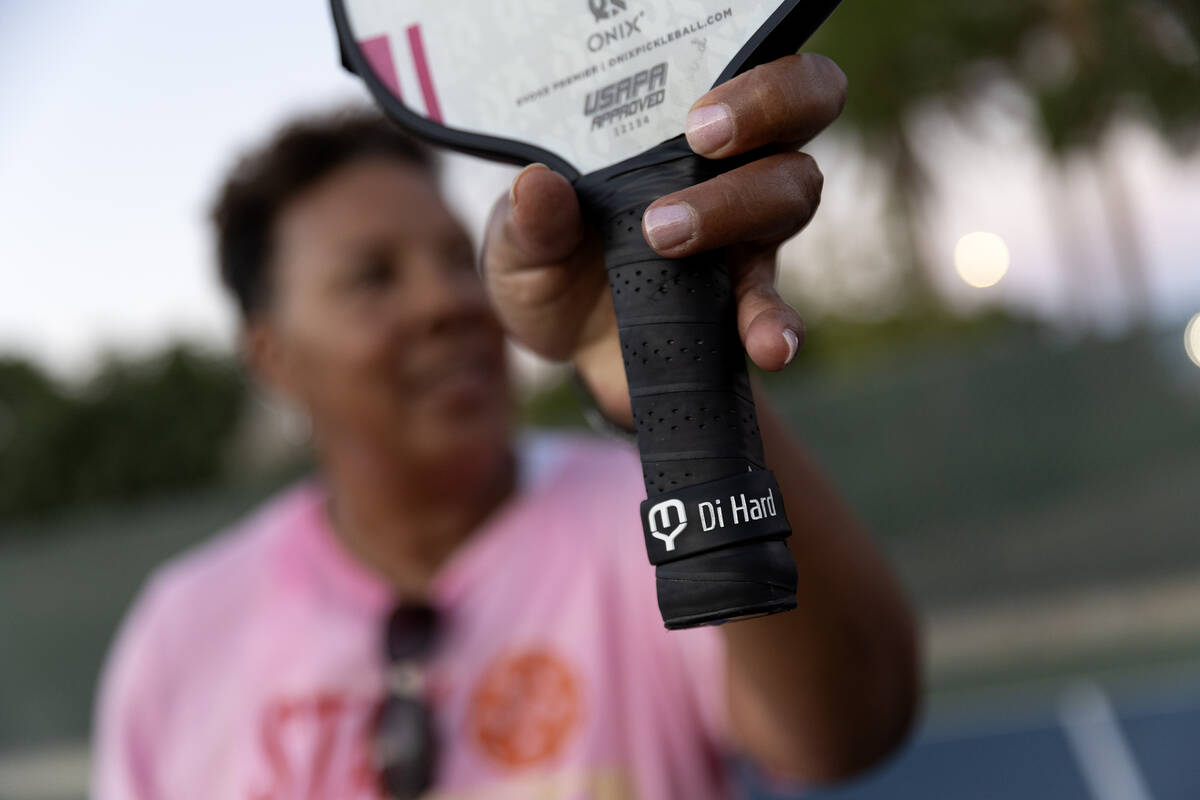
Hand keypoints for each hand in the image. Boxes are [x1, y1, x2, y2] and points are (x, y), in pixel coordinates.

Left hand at [482, 53, 847, 424]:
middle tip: (702, 143)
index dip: (750, 80)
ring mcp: (745, 235)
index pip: (750, 70)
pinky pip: (775, 305)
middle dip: (768, 112)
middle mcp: (728, 171)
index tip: (696, 115)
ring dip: (739, 210)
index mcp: (675, 135)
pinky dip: (775, 323)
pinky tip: (770, 346)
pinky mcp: (743, 301)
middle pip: (799, 108)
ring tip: (670, 242)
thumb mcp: (519, 242)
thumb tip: (536, 186)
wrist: (564, 346)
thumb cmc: (549, 266)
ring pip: (791, 193)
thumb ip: (529, 220)